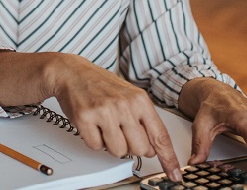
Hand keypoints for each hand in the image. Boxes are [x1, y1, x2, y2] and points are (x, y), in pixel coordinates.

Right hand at [46, 54, 184, 180]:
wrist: (72, 72)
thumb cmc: (100, 85)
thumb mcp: (130, 96)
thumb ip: (143, 121)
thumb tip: (152, 149)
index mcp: (140, 100)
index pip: (160, 136)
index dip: (168, 158)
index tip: (174, 173)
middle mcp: (124, 106)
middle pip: (140, 149)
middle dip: (131, 147)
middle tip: (121, 133)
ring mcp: (104, 112)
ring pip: (118, 151)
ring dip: (111, 145)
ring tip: (105, 127)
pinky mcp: (85, 118)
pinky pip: (96, 146)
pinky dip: (94, 140)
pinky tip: (92, 125)